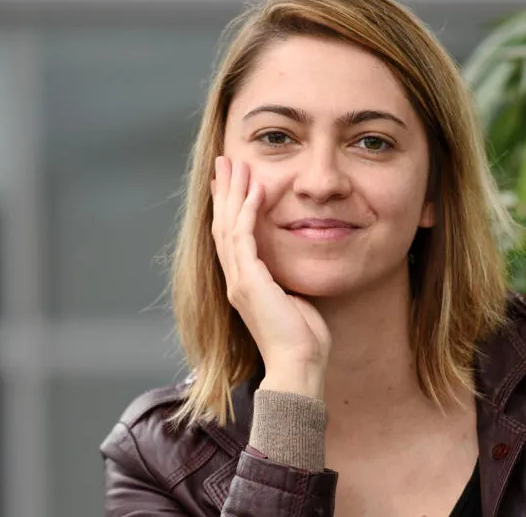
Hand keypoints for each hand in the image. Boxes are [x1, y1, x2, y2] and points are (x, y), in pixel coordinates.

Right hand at [211, 156, 330, 397]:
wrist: (299, 364)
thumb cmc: (303, 339)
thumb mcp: (295, 298)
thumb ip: (288, 279)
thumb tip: (296, 264)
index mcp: (244, 284)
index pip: (231, 236)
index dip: (229, 206)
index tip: (232, 181)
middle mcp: (236, 280)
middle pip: (222, 225)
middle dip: (225, 191)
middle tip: (225, 161)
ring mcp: (240, 280)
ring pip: (229, 226)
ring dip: (233, 193)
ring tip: (236, 164)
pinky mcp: (250, 281)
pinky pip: (245, 237)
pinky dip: (249, 212)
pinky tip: (257, 190)